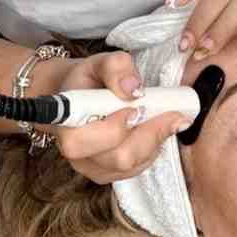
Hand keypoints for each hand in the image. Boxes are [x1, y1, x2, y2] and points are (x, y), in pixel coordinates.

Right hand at [47, 52, 191, 183]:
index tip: (139, 107)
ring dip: (154, 141)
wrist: (81, 96)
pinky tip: (153, 130)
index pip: (86, 140)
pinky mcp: (108, 174)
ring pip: (132, 165)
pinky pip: (137, 168)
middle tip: (170, 113)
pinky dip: (152, 149)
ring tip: (163, 118)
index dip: (117, 127)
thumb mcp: (100, 62)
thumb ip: (116, 67)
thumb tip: (132, 88)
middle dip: (149, 134)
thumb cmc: (89, 80)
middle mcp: (76, 152)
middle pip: (119, 157)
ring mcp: (92, 167)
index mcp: (66, 123)